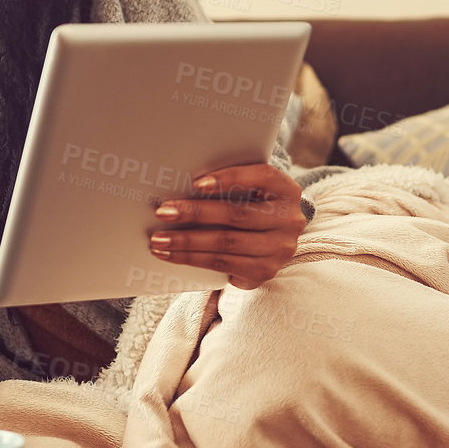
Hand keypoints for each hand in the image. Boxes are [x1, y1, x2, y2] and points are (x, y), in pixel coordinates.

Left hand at [147, 163, 305, 289]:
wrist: (270, 240)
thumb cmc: (251, 205)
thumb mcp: (250, 190)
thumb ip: (230, 184)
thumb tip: (181, 183)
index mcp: (287, 190)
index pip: (261, 177)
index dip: (229, 178)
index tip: (196, 183)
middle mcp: (289, 220)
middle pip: (237, 215)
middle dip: (196, 213)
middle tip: (163, 212)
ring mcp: (279, 249)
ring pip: (226, 244)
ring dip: (187, 242)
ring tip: (159, 239)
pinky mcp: (264, 271)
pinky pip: (222, 265)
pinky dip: (192, 259)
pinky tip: (170, 254)